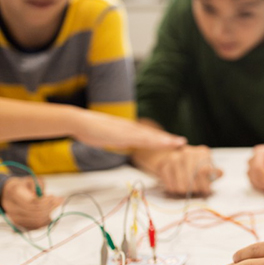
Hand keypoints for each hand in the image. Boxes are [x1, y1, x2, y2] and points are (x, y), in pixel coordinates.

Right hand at [1, 177, 62, 229]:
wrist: (11, 193)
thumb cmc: (25, 186)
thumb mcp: (33, 180)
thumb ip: (41, 187)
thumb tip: (52, 199)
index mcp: (15, 193)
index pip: (32, 202)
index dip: (45, 201)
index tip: (53, 196)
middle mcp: (12, 207)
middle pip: (35, 213)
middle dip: (50, 207)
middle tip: (59, 201)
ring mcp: (15, 217)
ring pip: (35, 222)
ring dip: (49, 215)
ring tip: (55, 207)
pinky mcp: (19, 224)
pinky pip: (35, 227)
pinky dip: (45, 222)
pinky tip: (50, 215)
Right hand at [71, 109, 185, 149]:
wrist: (80, 121)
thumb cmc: (92, 129)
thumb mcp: (110, 137)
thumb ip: (119, 139)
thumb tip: (126, 143)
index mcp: (130, 130)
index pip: (149, 136)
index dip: (162, 139)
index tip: (175, 142)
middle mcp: (132, 128)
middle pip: (153, 135)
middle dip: (168, 139)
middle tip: (184, 142)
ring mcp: (128, 130)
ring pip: (150, 136)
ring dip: (164, 140)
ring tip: (178, 142)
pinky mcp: (123, 134)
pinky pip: (141, 139)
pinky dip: (152, 141)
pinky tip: (160, 143)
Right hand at [155, 145, 222, 196]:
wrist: (173, 158)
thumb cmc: (195, 166)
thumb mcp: (207, 168)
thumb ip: (214, 172)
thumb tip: (219, 173)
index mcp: (202, 153)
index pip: (204, 171)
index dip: (205, 184)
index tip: (205, 191)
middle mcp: (188, 152)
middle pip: (192, 179)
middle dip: (195, 189)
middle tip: (196, 192)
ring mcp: (174, 158)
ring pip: (181, 185)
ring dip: (185, 192)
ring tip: (187, 190)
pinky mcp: (162, 165)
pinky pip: (170, 186)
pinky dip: (175, 190)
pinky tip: (178, 187)